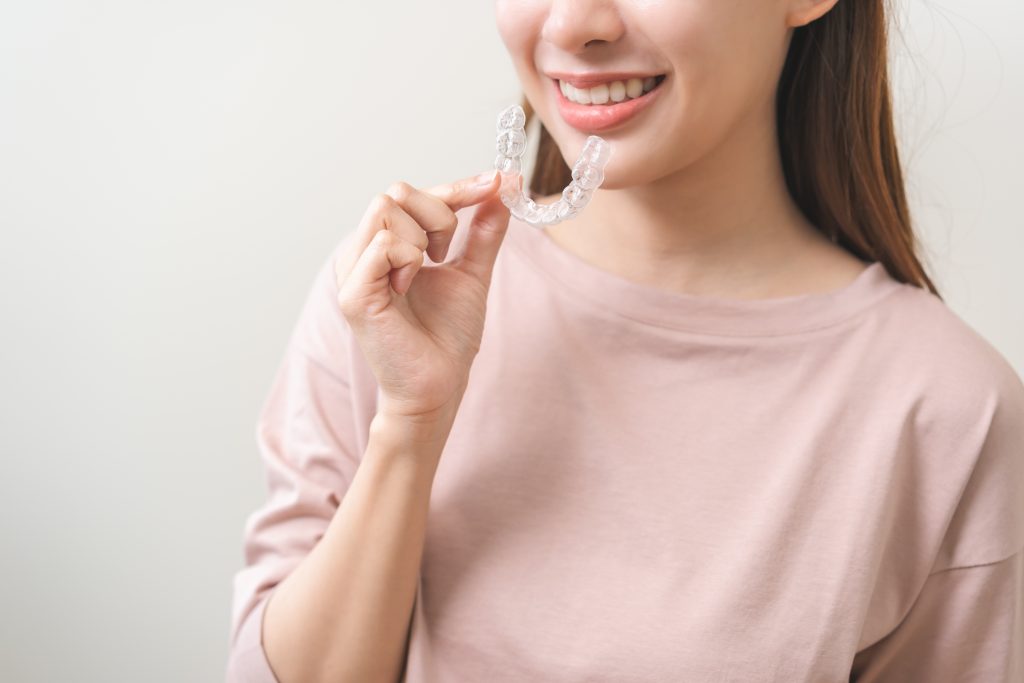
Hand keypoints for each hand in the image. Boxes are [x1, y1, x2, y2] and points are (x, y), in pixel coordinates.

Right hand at [334, 170, 510, 422]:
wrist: (440, 384)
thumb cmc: (448, 336)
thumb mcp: (472, 272)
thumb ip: (483, 232)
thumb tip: (502, 188)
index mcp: (385, 245)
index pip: (412, 194)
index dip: (457, 186)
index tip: (497, 182)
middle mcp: (362, 252)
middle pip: (396, 191)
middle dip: (438, 214)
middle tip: (445, 254)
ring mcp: (352, 270)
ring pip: (386, 208)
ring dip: (423, 237)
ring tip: (426, 273)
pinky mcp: (353, 293)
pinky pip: (383, 244)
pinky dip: (410, 260)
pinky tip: (408, 288)